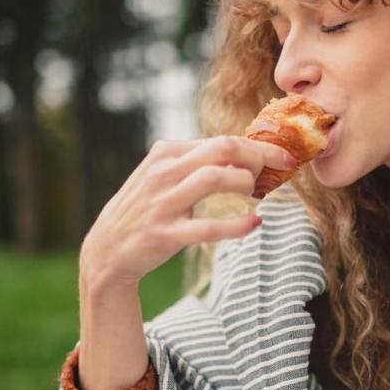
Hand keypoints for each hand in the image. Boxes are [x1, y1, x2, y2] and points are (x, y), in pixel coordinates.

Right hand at [80, 135, 296, 289]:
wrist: (107, 249)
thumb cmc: (145, 208)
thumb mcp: (163, 174)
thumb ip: (196, 160)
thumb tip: (246, 152)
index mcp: (166, 153)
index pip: (221, 140)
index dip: (258, 147)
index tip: (282, 157)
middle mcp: (164, 173)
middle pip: (222, 149)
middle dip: (258, 156)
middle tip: (278, 169)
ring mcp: (163, 203)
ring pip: (214, 178)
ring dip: (245, 183)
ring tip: (257, 194)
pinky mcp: (165, 235)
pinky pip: (207, 228)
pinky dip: (236, 225)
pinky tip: (254, 224)